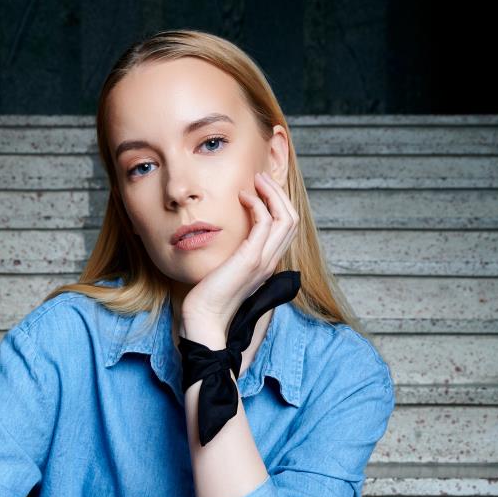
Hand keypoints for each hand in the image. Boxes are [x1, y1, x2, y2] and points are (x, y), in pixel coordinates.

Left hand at [180, 170, 299, 343]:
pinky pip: (266, 222)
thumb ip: (234, 254)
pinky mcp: (251, 259)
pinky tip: (243, 197)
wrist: (204, 319)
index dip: (279, 204)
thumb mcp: (226, 270)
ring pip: (286, 218)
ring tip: (256, 180)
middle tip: (261, 177)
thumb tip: (230, 236)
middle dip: (279, 193)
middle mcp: (271, 262)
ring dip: (272, 193)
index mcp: (268, 265)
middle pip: (293, 219)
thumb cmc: (209, 297)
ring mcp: (264, 261)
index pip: (287, 229)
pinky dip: (258, 204)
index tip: (261, 189)